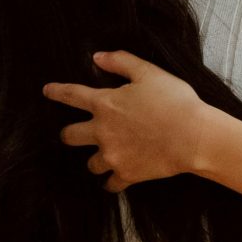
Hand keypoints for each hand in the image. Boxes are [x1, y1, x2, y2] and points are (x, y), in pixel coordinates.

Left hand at [42, 50, 212, 192]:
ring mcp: (113, 155)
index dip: (57, 92)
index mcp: (106, 104)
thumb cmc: (176, 102)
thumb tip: (97, 57)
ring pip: (90, 163)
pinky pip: (110, 184)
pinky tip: (118, 178)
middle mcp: (102, 131)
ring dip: (96, 159)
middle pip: (69, 136)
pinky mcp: (127, 174)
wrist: (195, 137)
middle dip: (69, 134)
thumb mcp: (150, 73)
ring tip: (107, 155)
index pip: (72, 95)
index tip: (46, 91)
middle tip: (75, 133)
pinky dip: (113, 181)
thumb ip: (121, 62)